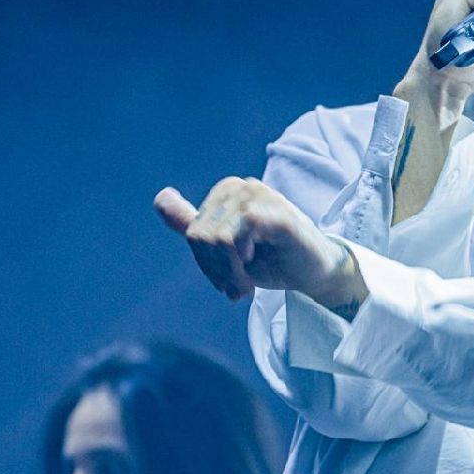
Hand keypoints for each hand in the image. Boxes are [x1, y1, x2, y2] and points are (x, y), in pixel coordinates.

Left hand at [155, 178, 364, 309]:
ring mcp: (260, 196)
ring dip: (228, 272)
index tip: (225, 279)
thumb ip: (193, 223)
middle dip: (215, 270)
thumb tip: (160, 198)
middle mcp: (242, 187)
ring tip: (245, 284)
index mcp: (228, 192)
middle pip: (200, 236)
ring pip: (216, 239)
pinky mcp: (276, 213)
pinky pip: (236, 238)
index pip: (193, 232)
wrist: (313, 273)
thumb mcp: (226, 247)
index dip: (206, 264)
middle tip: (236, 287)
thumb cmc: (273, 259)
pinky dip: (240, 264)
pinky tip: (254, 269)